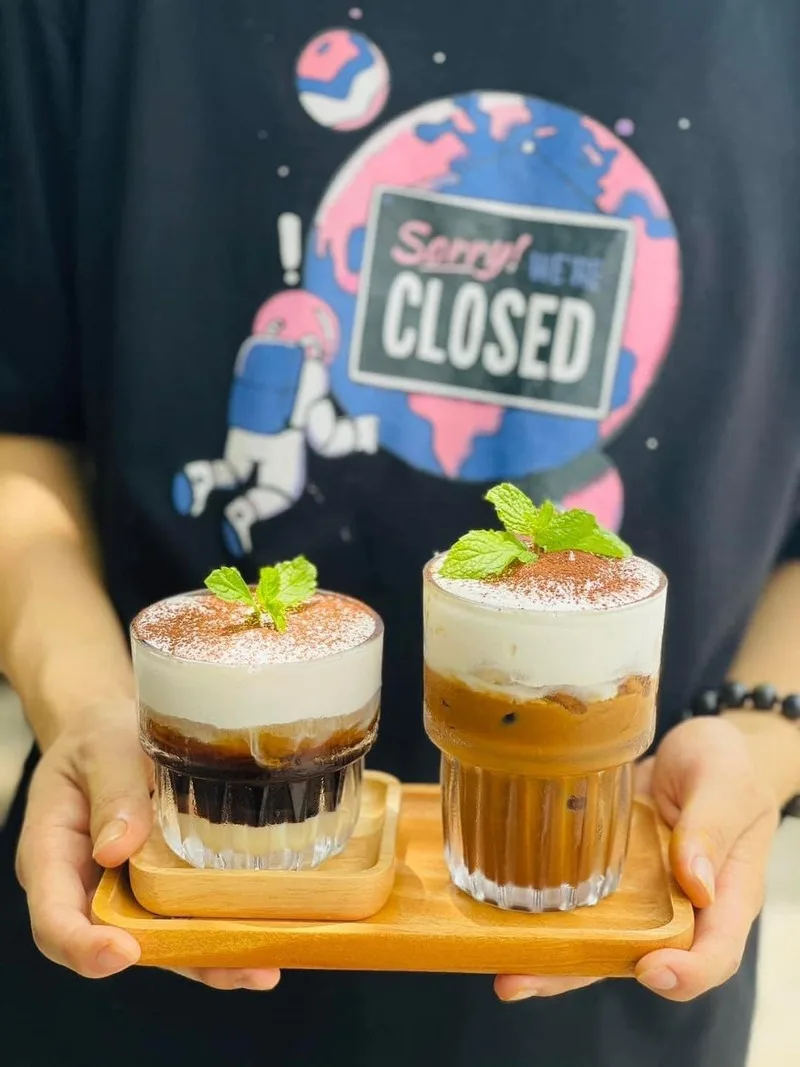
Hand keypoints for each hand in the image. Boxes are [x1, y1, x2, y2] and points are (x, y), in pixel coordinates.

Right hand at [15, 703, 280, 990]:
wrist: (114, 726)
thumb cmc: (98, 735)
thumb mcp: (101, 749)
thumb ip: (112, 791)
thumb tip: (118, 849)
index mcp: (52, 856)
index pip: (54, 917)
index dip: (83, 944)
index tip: (123, 951)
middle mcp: (87, 887)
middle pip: (116, 943)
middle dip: (171, 962)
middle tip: (226, 968)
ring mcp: (127, 890)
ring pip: (160, 939)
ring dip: (208, 958)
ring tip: (260, 968)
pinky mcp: (162, 884)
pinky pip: (186, 915)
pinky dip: (221, 930)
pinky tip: (264, 937)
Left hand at [495, 716, 778, 1001]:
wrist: (696, 746)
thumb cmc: (725, 764)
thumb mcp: (724, 782)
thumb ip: (711, 826)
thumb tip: (696, 883)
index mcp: (724, 895)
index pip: (714, 951)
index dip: (686, 971)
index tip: (650, 967)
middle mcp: (676, 906)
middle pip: (636, 957)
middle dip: (578, 974)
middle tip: (522, 981)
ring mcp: (636, 892)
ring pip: (595, 936)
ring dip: (548, 955)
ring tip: (500, 969)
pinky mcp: (604, 869)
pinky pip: (574, 897)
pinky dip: (540, 909)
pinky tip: (496, 912)